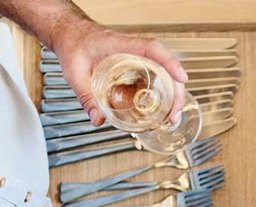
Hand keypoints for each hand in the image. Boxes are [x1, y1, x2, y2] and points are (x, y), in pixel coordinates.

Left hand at [48, 19, 186, 125]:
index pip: (152, 49)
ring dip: (173, 95)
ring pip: (165, 74)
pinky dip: (164, 93)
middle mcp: (135, 50)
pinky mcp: (138, 66)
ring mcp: (139, 58)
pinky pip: (157, 77)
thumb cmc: (74, 45)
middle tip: (174, 114)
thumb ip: (86, 96)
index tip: (181, 78)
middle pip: (166, 67)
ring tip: (172, 116)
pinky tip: (163, 108)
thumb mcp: (75, 72)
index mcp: (121, 45)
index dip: (170, 62)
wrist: (71, 35)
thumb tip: (98, 119)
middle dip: (176, 91)